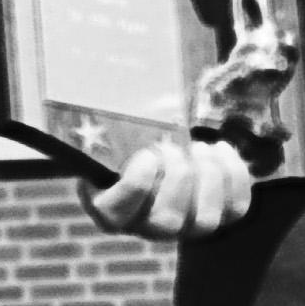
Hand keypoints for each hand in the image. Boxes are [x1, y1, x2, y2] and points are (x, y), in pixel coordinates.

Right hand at [79, 136, 265, 239]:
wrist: (161, 146)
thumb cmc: (127, 136)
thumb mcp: (107, 129)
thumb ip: (96, 118)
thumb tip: (69, 77)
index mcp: (110, 210)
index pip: (115, 215)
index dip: (136, 184)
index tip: (146, 153)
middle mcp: (147, 227)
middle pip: (166, 222)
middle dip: (176, 179)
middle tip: (174, 147)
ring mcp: (185, 227)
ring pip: (206, 223)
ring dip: (208, 179)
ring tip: (199, 148)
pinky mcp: (219, 217)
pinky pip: (235, 209)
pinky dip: (233, 175)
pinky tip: (219, 148)